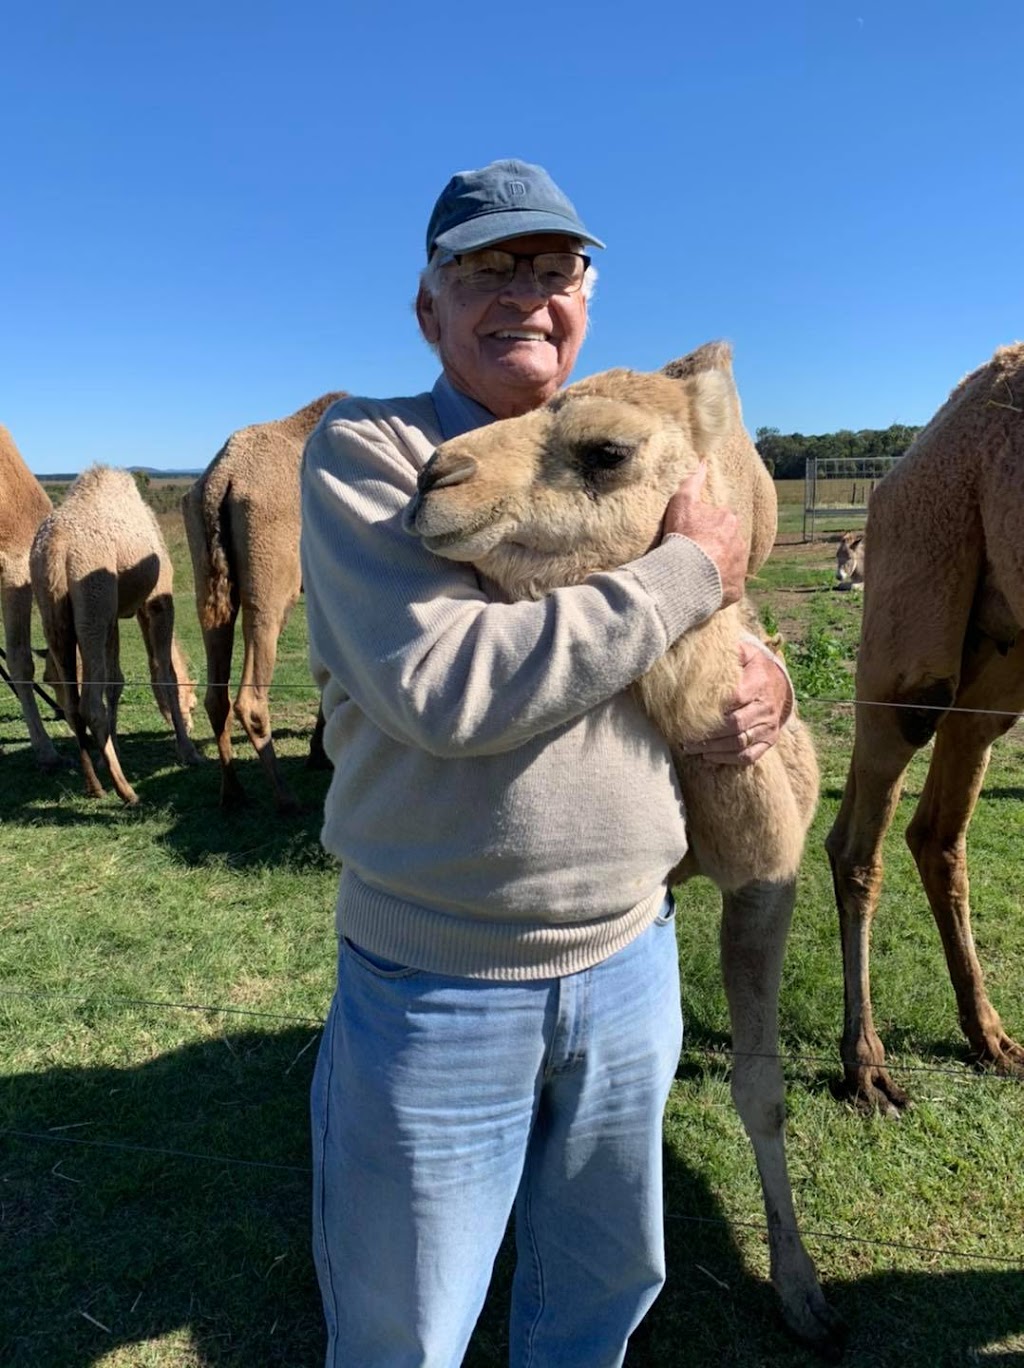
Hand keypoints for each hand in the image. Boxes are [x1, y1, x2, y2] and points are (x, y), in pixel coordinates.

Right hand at [662, 462, 745, 606]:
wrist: (687, 572)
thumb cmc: (684, 536)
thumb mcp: (683, 503)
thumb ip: (693, 481)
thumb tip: (703, 460)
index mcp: (729, 520)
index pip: (720, 522)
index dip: (706, 529)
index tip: (693, 536)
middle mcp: (740, 541)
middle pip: (729, 543)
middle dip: (717, 547)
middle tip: (696, 555)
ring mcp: (740, 566)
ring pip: (731, 564)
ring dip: (720, 567)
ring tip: (700, 573)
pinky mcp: (737, 588)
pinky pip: (731, 586)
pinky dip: (721, 587)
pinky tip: (707, 588)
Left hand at [683, 638, 791, 765]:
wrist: (780, 685)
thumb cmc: (754, 669)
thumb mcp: (747, 653)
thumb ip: (730, 651)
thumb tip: (706, 647)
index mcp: (758, 683)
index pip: (734, 698)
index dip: (711, 709)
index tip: (688, 713)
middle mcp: (765, 707)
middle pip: (735, 725)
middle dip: (707, 733)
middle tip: (683, 736)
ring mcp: (768, 727)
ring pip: (739, 742)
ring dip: (712, 748)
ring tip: (690, 747)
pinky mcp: (769, 740)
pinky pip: (749, 756)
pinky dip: (728, 759)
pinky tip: (709, 757)